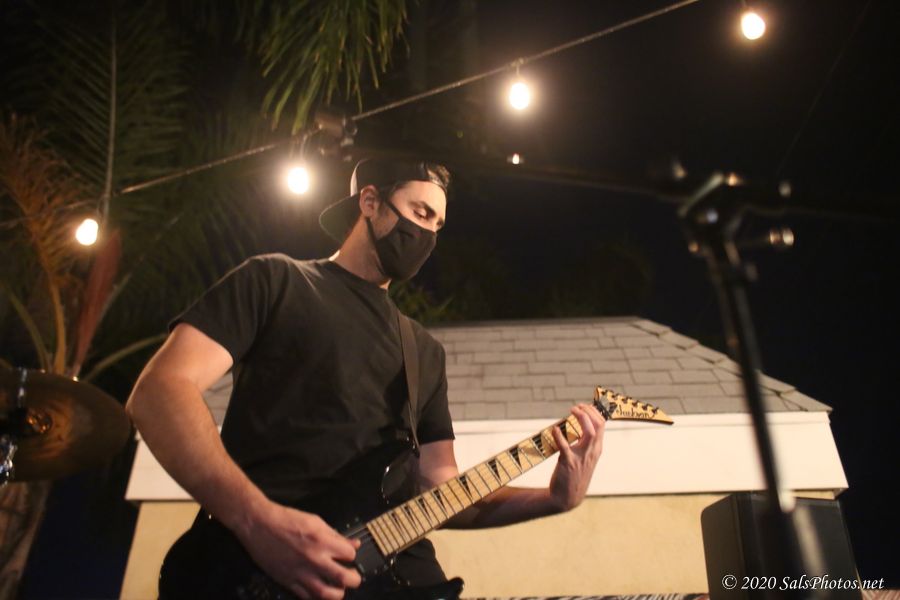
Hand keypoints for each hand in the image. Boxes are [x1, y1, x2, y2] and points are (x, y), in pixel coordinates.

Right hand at [235, 501, 361, 598]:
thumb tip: (353, 544)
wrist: (258, 525)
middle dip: (354, 579)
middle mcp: (313, 559)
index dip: (352, 555)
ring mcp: (300, 572)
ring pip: (325, 594)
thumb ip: (336, 535)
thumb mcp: (315, 521)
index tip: (348, 555)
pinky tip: (319, 591)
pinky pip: (305, 597)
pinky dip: (315, 597)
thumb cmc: (285, 519)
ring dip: (337, 594)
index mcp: (322, 541)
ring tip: (339, 589)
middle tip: (353, 577)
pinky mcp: (287, 580)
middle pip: (343, 578)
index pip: (350, 555)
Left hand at [548, 403, 605, 510]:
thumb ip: (584, 442)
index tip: (583, 406)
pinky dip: (559, 435)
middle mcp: (591, 452)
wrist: (568, 497)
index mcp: (596, 449)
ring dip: (581, 419)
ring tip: (572, 411)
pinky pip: (565, 446)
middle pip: (598, 426)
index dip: (593, 412)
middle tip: (576, 407)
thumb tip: (578, 424)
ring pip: (589, 434)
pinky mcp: (568, 463)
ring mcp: (581, 457)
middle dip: (588, 412)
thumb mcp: (585, 458)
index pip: (602, 425)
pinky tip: (555, 429)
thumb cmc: (575, 474)